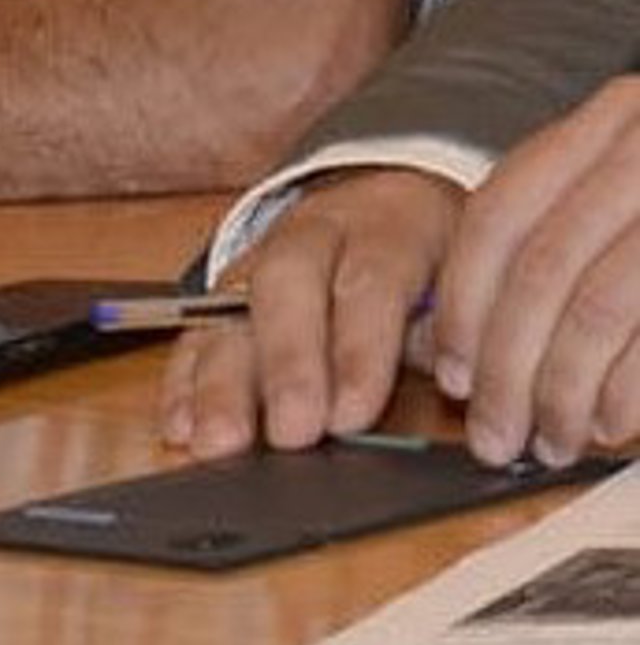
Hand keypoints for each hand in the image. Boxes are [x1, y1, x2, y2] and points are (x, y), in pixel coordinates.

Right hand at [159, 168, 456, 456]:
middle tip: (289, 432)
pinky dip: (186, 378)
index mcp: (392, 224)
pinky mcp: (231, 290)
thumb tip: (457, 403)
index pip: (372, 278)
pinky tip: (180, 422)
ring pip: (234, 305)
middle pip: (288, 283)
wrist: (397, 203)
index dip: (359, 348)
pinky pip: (199, 328)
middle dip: (285, 362)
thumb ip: (452, 337)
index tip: (351, 415)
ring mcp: (266, 256)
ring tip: (216, 441)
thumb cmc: (439, 262)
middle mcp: (320, 232)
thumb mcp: (464, 285)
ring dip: (221, 379)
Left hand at [434, 76, 639, 464]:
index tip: (450, 370)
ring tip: (550, 441)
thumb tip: (447, 341)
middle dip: (507, 365)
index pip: (501, 212)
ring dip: (563, 391)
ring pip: (598, 307)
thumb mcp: (617, 191)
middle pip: (543, 267)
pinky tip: (612, 427)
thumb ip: (544, 240)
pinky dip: (626, 393)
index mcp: (609, 121)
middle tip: (492, 434)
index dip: (464, 300)